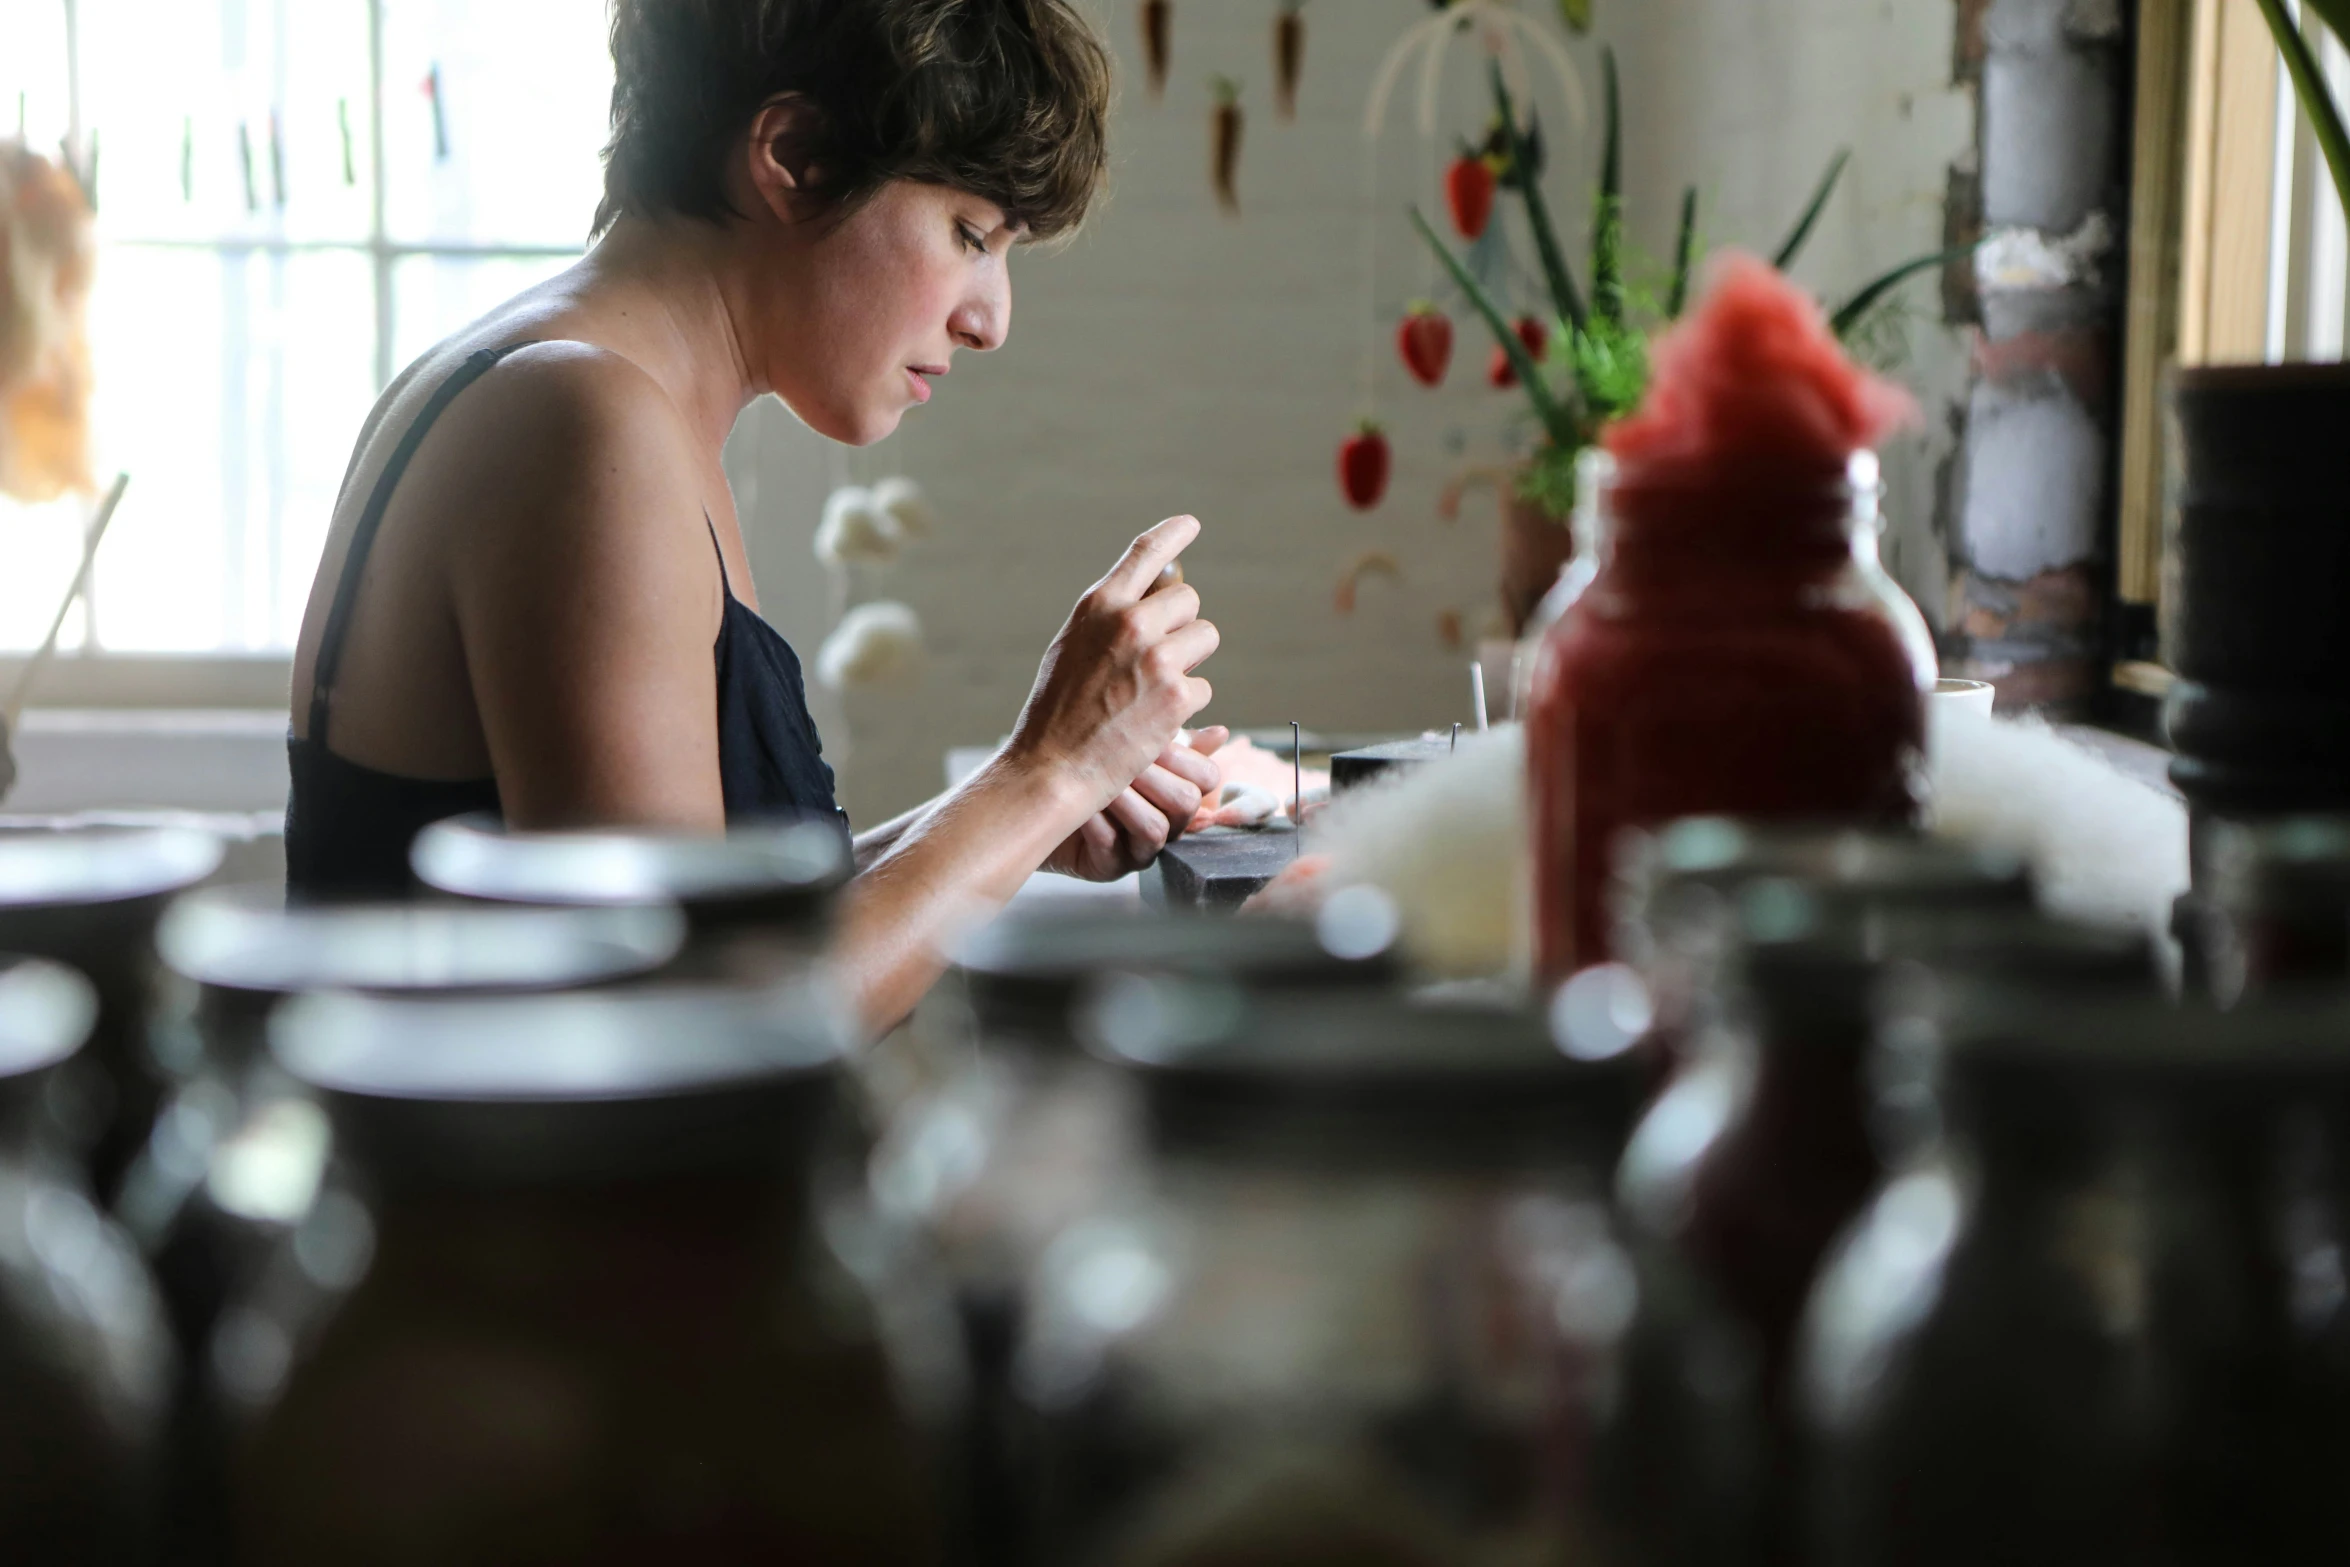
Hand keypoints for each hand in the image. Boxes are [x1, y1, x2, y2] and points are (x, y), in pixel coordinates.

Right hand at [1007, 516, 1218, 819]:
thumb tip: (1149, 604)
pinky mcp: (1177, 696)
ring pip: (1204, 637)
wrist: (1052, 768)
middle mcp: (1130, 622)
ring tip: (1154, 691)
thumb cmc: (1057, 713)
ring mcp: (1157, 658)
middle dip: (1182, 627)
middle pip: (1188, 600)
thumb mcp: (1071, 648)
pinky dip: (1185, 706)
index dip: (1173, 534)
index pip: (1146, 553)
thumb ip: (1108, 622)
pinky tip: (1153, 722)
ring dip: (1190, 662)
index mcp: (1099, 605)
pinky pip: (1203, 687)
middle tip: (1159, 660)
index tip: (1190, 524)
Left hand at [1044, 727, 1227, 881]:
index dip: (1185, 756)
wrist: (1031, 800)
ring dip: (1126, 797)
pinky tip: (1075, 796)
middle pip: (1186, 802)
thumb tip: (1222, 732)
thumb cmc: (1083, 769)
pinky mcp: (1108, 868)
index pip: (1207, 779)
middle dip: (1153, 772)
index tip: (1155, 732)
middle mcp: (1164, 826)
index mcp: (1174, 795)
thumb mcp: (1126, 746)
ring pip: (1155, 828)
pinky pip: (1111, 845)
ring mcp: (1137, 851)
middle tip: (1124, 750)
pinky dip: (1095, 818)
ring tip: (1099, 775)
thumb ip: (1168, 737)